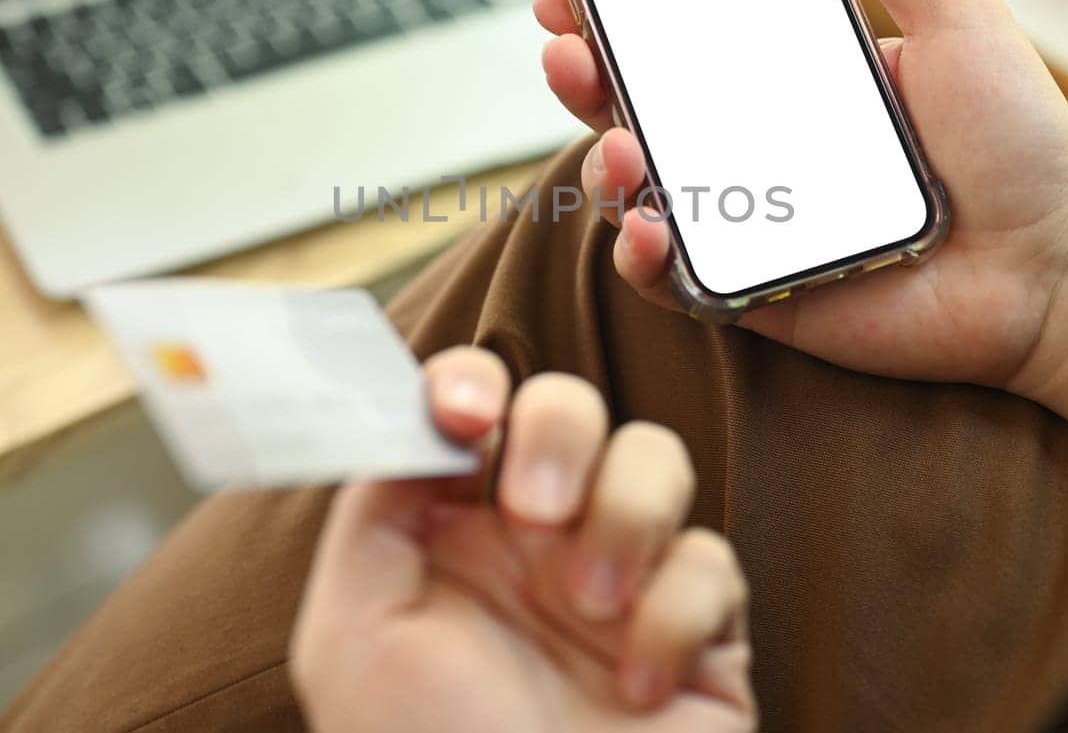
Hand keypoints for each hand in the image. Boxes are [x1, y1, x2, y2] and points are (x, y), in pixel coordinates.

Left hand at [291, 346, 754, 731]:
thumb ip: (377, 504)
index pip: (473, 406)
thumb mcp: (355, 633)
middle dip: (561, 434)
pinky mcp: (699, 629)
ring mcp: (622, 578)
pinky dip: (677, 614)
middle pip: (572, 405)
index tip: (465, 414)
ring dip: (626, 516)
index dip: (473, 382)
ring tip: (589, 609)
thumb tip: (417, 411)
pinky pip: (712, 562)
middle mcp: (537, 542)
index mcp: (452, 530)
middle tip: (535, 511)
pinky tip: (637, 686)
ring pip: (656, 457)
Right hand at [535, 0, 1067, 389]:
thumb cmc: (1019, 147)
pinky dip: (640, 257)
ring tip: (621, 144)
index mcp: (789, 80)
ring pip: (639, 190)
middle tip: (567, 47)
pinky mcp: (753, 292)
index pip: (680, 38)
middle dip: (582, 73)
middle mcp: (755, 146)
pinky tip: (648, 230)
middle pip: (637, 106)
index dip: (617, 9)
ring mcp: (749, 219)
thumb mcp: (960, 21)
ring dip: (604, 160)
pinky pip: (672, 279)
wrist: (1055, 270)